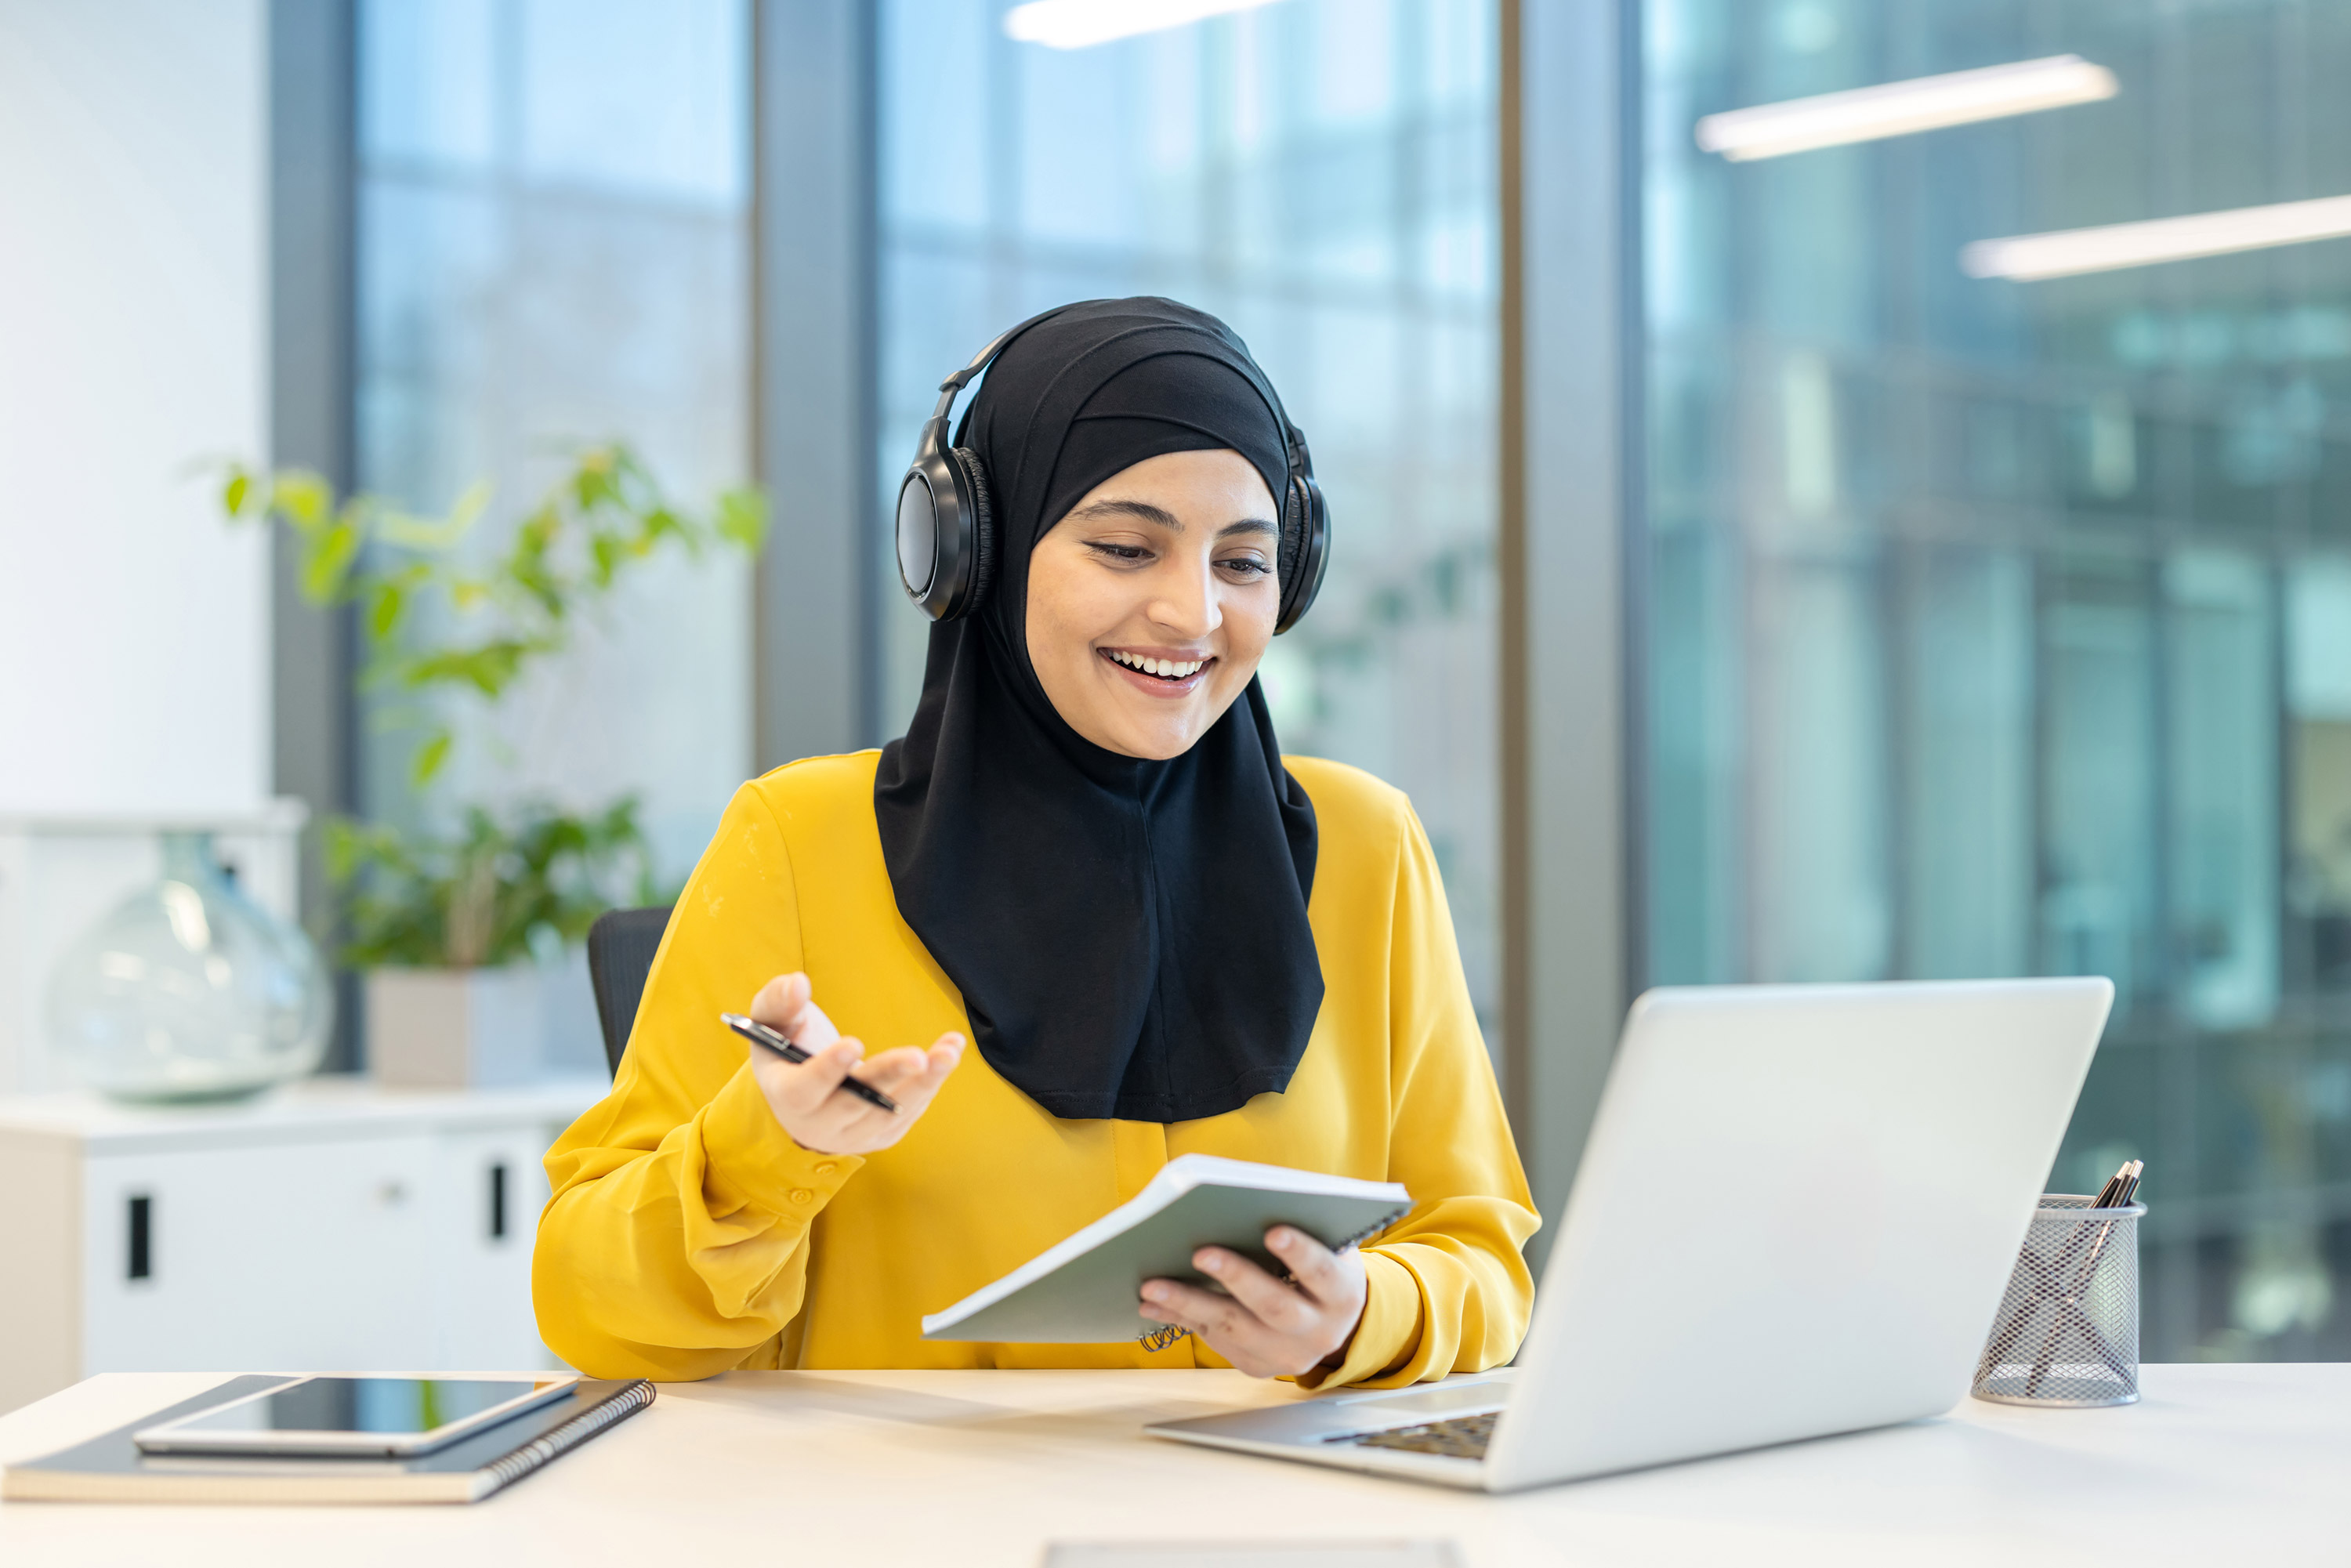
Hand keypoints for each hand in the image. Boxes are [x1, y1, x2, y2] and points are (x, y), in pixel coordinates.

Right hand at [745, 972, 961, 1155]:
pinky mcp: (882, 1135)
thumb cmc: (787, 1047)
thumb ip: (778, 1000)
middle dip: (887, 1076)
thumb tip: (798, 984)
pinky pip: (909, 1112)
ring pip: (890, 1112)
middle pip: (855, 1103)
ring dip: (924, 1082)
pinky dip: (932, 1082)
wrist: (805, 1094)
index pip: (804, 1090)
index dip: (828, 1070)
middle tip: (918, 1056)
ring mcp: (854, 1135)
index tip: (854, 1043)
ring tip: (949, 1052)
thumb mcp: (771, 1021)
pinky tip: (949, 1051)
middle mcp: (819, 1124)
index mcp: (786, 1095)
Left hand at [1139, 1227, 1367, 1378]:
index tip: (1273, 1231)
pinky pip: (1217, 1341)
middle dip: (1235, 1277)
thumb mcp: (1328, 1246)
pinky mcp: (1258, 1365)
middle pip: (1273, 1306)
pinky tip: (1153, 1302)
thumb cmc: (1321, 1267)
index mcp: (1343, 1295)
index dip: (1300, 1253)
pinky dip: (1182, 1319)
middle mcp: (1320, 1332)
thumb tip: (1246, 1201)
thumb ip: (1302, 1228)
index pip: (1322, 1272)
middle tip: (1200, 1253)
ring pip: (1234, 1329)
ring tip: (1152, 1285)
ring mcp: (1288, 1355)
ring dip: (1189, 1304)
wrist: (1331, 1321)